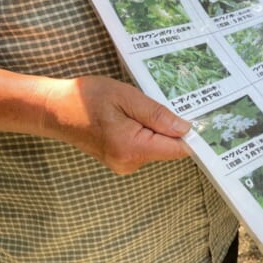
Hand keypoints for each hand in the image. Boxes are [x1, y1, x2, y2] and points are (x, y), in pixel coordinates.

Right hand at [43, 76, 190, 174]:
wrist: (54, 109)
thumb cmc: (86, 98)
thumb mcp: (125, 97)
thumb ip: (157, 115)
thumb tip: (186, 129)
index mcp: (132, 147)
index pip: (177, 149)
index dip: (194, 137)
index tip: (208, 121)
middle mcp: (130, 162)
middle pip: (169, 148)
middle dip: (173, 128)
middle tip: (171, 103)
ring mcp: (125, 164)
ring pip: (158, 147)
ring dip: (159, 129)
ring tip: (144, 107)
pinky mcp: (122, 160)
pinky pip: (146, 147)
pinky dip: (148, 132)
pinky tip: (137, 116)